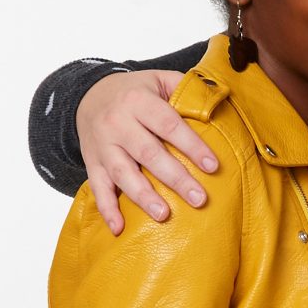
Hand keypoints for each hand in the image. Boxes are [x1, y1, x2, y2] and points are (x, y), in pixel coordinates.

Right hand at [75, 70, 214, 234]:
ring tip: (164, 215)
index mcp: (138, 101)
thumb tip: (219, 102)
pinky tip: (119, 228)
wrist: (88, 95)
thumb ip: (186, 88)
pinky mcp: (91, 163)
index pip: (168, 125)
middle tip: (199, 199)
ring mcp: (102, 145)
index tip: (213, 166)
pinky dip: (107, 209)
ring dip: (143, 196)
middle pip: (148, 153)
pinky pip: (97, 188)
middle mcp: (117, 123)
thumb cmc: (136, 92)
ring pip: (122, 173)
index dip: (191, 146)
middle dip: (175, 177)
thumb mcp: (159, 79)